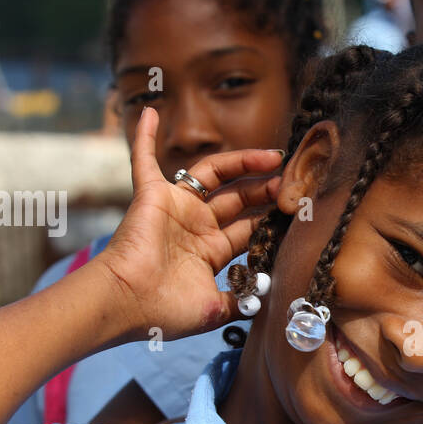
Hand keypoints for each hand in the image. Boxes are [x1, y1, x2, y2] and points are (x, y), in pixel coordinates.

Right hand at [96, 107, 284, 340]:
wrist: (126, 303)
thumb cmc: (165, 311)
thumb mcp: (214, 310)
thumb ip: (241, 301)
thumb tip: (267, 297)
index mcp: (209, 253)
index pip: (247, 228)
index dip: (270, 218)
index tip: (295, 209)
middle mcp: (195, 227)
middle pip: (238, 199)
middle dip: (265, 189)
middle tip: (291, 181)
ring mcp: (175, 208)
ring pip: (213, 174)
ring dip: (242, 161)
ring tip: (273, 156)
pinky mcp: (152, 195)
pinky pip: (144, 160)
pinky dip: (144, 136)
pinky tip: (151, 112)